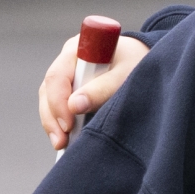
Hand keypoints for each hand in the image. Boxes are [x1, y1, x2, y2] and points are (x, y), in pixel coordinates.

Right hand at [38, 33, 148, 149]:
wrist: (145, 57)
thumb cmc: (138, 62)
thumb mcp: (126, 74)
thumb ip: (103, 89)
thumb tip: (74, 106)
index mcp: (80, 49)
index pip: (58, 76)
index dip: (58, 102)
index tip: (68, 125)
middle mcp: (69, 59)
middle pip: (49, 89)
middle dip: (53, 117)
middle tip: (61, 142)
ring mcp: (68, 71)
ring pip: (50, 98)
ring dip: (53, 122)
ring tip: (61, 144)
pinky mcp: (71, 85)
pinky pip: (58, 103)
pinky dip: (60, 120)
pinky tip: (65, 138)